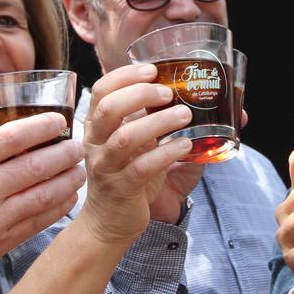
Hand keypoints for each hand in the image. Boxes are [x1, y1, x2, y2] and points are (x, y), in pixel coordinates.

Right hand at [0, 113, 85, 282]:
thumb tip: (3, 136)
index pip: (12, 136)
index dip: (43, 125)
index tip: (59, 120)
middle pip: (36, 165)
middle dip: (65, 152)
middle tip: (77, 145)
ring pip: (44, 194)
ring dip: (68, 180)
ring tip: (78, 169)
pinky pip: (38, 222)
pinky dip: (58, 207)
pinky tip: (67, 196)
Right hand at [78, 63, 195, 243]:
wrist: (108, 224)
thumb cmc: (126, 177)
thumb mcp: (137, 145)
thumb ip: (155, 122)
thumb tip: (197, 101)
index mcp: (97, 127)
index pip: (100, 90)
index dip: (124, 76)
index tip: (151, 70)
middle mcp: (96, 144)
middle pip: (109, 108)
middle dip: (140, 94)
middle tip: (169, 93)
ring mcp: (106, 167)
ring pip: (126, 138)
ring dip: (158, 122)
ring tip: (184, 115)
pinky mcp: (120, 189)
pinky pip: (142, 168)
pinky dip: (165, 154)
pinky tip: (185, 146)